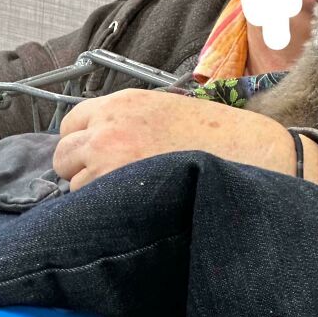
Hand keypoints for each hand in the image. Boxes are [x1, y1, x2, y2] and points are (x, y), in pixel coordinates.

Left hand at [53, 88, 317, 191]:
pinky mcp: (124, 193)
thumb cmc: (221, 135)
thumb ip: (131, 121)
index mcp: (122, 104)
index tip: (97, 157)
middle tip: (111, 181)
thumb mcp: (169, 109)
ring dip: (95, 193)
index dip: (83, 143)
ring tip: (132, 196)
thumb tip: (105, 146)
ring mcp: (112, 162)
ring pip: (76, 186)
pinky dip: (109, 212)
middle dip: (80, 169)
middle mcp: (109, 129)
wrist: (254, 154)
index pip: (70, 124)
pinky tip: (137, 209)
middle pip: (63, 156)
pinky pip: (95, 207)